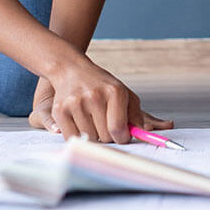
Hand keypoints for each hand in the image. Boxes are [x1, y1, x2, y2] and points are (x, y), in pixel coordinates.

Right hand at [28, 59, 173, 142]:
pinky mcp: (60, 111)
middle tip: (106, 124)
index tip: (122, 136)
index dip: (123, 137)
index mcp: (115, 92)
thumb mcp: (124, 94)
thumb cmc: (103, 86)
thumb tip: (149, 133)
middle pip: (106, 137)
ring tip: (92, 120)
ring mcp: (76, 103)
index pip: (119, 129)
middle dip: (109, 136)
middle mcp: (95, 96)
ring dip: (94, 136)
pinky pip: (73, 139)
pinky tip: (80, 123)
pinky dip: (79, 136)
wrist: (72, 70)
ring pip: (90, 139)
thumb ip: (137, 115)